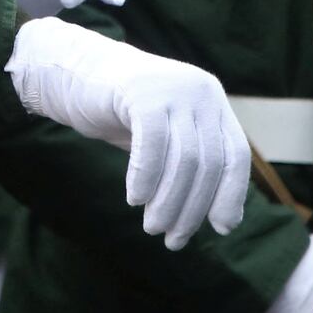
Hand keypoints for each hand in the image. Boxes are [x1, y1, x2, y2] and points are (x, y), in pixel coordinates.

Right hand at [6, 17, 249, 248]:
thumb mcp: (167, 137)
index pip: (236, 155)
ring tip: (152, 227)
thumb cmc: (123, 113)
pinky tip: (134, 199)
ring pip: (184, 159)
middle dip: (193, 208)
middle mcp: (202, 92)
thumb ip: (193, 165)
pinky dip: (146, 178)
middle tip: (173, 240)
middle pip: (209, 162)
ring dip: (169, 202)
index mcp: (212, 103)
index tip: (221, 228)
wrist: (76, 72)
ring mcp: (174, 89)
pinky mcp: (143, 92)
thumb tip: (220, 217)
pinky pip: (153, 146)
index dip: (232, 194)